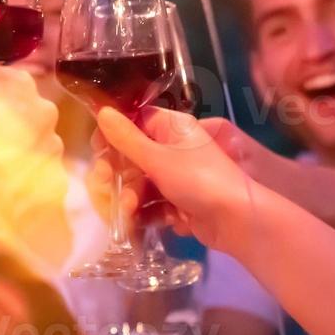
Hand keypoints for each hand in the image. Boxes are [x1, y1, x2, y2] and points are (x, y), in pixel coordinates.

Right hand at [91, 107, 251, 254]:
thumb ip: (126, 138)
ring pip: (139, 183)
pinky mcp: (178, 203)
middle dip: (119, 173)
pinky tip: (137, 224)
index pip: (134, 121)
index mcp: (172, 128)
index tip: (98, 151)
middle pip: (132, 155)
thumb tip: (102, 110)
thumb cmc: (198, 180)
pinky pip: (151, 204)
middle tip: (107, 184)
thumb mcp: (158, 158)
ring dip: (130, 198)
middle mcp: (173, 149)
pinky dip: (144, 214)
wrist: (236, 221)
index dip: (113, 135)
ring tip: (129, 212)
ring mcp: (176, 177)